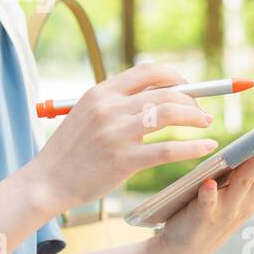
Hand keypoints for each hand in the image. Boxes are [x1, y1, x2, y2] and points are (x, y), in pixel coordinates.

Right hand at [28, 62, 218, 215]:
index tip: (187, 86)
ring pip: (169, 114)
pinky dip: (192, 146)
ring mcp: (117, 133)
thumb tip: (153, 96)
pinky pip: (167, 149)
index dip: (173, 76)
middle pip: (163, 92)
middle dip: (190, 100)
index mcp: (100, 93)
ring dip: (194, 117)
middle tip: (201, 111)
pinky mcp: (124, 160)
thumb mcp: (86, 115)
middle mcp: (110, 108)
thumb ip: (114, 104)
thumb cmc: (69, 151)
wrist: (47, 181)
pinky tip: (206, 147)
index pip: (146, 72)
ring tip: (206, 124)